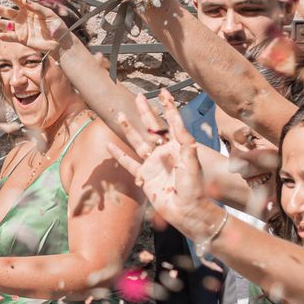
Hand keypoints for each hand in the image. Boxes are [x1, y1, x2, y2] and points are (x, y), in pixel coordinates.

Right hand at [0, 0, 70, 56]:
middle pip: (3, 11)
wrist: (60, 43)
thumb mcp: (50, 15)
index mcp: (28, 8)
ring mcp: (20, 28)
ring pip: (3, 24)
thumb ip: (37, 9)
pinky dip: (5, 36)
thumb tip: (26, 2)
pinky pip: (10, 37)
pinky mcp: (21, 38)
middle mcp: (21, 17)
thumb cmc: (57, 27)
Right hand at [124, 91, 219, 239]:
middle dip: (145, 111)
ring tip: (120, 115)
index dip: (168, 107)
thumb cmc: (193, 189)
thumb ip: (186, 149)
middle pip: (152, 127)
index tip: (164, 92)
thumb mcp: (192, 166)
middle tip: (138, 96)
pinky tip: (109, 145)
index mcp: (178, 147)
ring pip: (138, 141)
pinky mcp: (144, 175)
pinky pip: (128, 163)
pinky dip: (118, 154)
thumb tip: (183, 132)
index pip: (172, 122)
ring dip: (129, 128)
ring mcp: (153, 163)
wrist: (185, 210)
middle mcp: (164, 152)